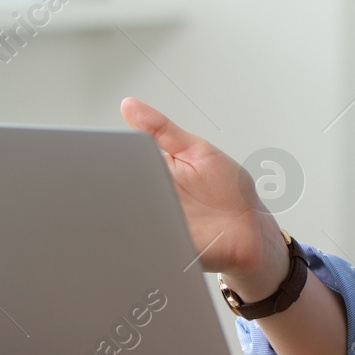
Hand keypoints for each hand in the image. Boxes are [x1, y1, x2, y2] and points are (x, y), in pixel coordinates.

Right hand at [120, 97, 289, 299]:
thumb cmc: (227, 191)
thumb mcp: (196, 151)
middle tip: (120, 180)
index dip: (108, 160)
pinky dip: (143, 238)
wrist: (251, 231)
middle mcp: (151, 201)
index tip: (103, 153)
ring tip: (142, 203)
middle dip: (113, 189)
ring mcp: (156, 225)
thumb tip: (130, 105)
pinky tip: (154, 228)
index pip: (122, 165)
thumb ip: (163, 130)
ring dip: (127, 214)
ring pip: (127, 220)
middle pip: (119, 194)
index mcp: (154, 174)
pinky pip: (145, 244)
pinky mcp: (165, 249)